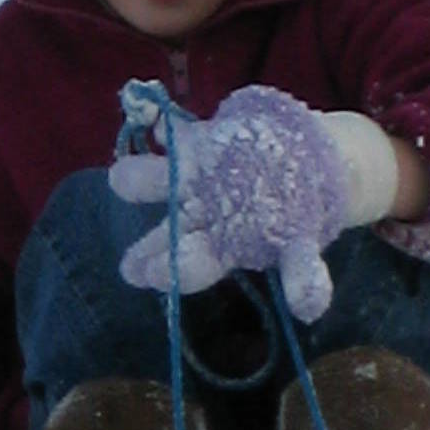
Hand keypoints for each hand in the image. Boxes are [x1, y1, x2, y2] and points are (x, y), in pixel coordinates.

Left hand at [110, 85, 351, 321]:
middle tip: (129, 260)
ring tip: (121, 179)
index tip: (152, 277)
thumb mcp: (302, 246)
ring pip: (158, 180)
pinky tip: (153, 121)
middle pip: (166, 231)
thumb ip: (304, 276)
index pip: (190, 265)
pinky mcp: (198, 140)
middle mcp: (196, 214)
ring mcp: (194, 176)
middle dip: (148, 245)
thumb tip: (308, 308)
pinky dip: (162, 125)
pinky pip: (174, 131)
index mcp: (218, 245)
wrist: (305, 163)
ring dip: (137, 179)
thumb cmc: (296, 213)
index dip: (172, 271)